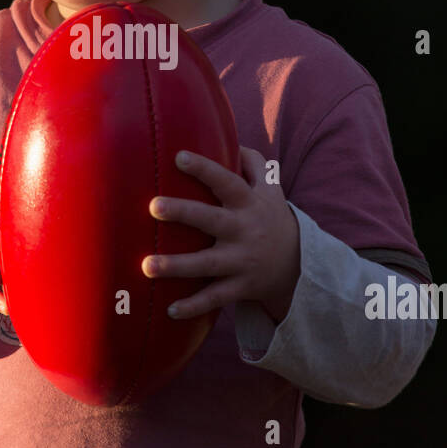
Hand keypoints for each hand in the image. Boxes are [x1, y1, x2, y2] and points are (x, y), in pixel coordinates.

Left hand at [141, 146, 300, 321]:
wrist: (300, 265)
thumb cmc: (272, 219)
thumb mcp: (271, 189)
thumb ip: (253, 163)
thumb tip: (232, 137)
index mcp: (248, 203)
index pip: (226, 181)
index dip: (204, 168)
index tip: (179, 157)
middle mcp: (244, 230)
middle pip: (212, 220)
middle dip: (183, 212)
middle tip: (153, 206)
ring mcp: (242, 261)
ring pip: (207, 264)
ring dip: (176, 266)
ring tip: (146, 266)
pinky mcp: (240, 287)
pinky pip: (215, 298)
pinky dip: (194, 306)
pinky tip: (169, 310)